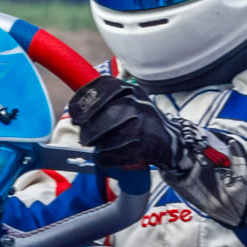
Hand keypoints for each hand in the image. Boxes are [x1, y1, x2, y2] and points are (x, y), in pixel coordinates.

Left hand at [67, 75, 190, 174]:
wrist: (172, 141)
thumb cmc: (143, 122)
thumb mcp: (130, 102)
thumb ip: (105, 102)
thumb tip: (76, 113)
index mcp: (132, 89)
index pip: (103, 87)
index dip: (84, 101)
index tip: (74, 115)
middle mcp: (139, 102)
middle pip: (103, 116)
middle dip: (88, 131)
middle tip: (84, 138)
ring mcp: (144, 123)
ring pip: (109, 137)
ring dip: (98, 147)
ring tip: (97, 149)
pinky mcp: (147, 144)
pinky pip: (117, 153)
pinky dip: (107, 159)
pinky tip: (105, 159)